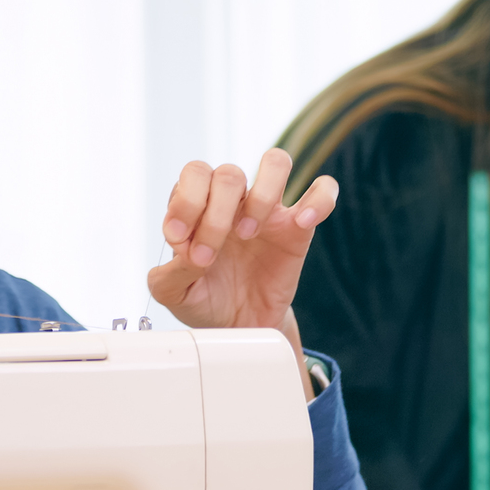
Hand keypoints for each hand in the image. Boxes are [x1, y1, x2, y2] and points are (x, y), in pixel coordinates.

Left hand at [147, 149, 338, 395]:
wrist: (238, 326)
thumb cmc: (204, 301)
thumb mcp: (173, 294)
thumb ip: (168, 272)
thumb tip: (184, 250)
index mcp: (198, 206)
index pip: (194, 175)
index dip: (187, 201)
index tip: (182, 240)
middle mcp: (232, 200)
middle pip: (229, 173)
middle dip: (216, 214)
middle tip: (211, 254)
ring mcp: (267, 210)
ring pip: (276, 163)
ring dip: (261, 196)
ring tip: (250, 233)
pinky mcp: (298, 227)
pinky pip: (322, 192)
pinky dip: (318, 199)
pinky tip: (302, 223)